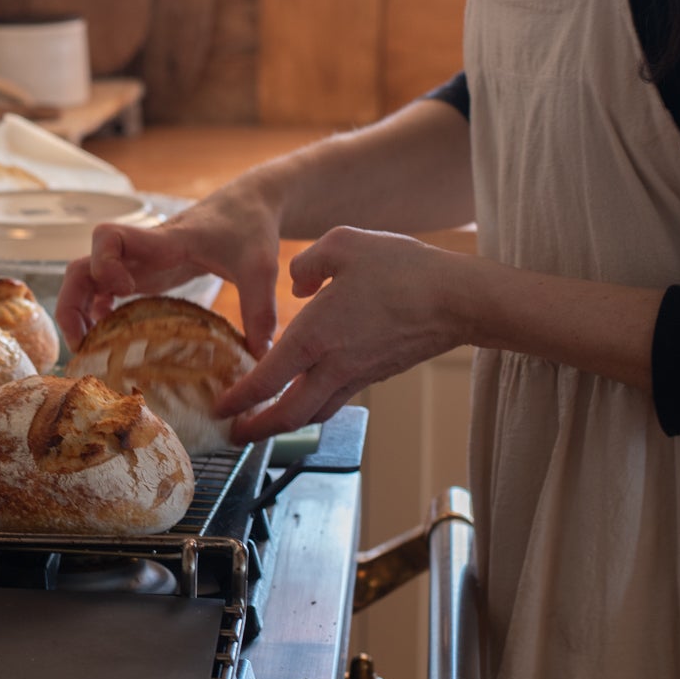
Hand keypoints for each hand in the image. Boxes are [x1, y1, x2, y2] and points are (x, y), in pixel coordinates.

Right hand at [55, 176, 285, 351]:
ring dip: (76, 312)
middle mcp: (140, 252)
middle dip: (70, 302)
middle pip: (81, 266)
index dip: (104, 264)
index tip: (126, 291)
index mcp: (163, 241)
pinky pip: (102, 292)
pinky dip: (94, 314)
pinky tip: (105, 339)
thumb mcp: (261, 266)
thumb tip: (261, 356)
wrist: (246, 205)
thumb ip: (261, 308)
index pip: (109, 236)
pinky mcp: (144, 274)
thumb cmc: (248, 228)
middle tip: (83, 341)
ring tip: (86, 349)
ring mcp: (138, 264)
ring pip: (85, 280)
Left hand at [215, 227, 464, 438]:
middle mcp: (334, 365)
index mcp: (316, 336)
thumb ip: (308, 263)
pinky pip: (337, 397)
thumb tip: (298, 285)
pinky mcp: (378, 373)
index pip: (267, 380)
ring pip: (315, 412)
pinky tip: (309, 390)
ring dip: (286, 422)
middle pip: (289, 415)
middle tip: (235, 435)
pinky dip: (315, 403)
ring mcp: (359, 374)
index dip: (239, 399)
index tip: (220, 408)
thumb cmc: (403, 269)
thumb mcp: (344, 243)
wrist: (459, 299)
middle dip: (258, 430)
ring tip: (266, 422)